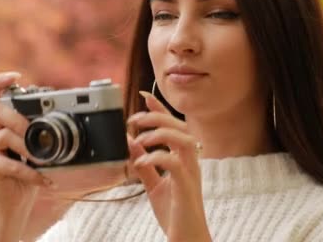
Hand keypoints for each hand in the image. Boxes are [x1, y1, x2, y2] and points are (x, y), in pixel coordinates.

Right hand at [0, 72, 51, 238]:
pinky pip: (9, 164)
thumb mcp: (36, 146)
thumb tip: (57, 116)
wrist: (15, 201)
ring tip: (43, 160)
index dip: (1, 82)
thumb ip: (38, 130)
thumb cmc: (28, 170)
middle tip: (37, 132)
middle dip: (20, 119)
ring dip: (28, 148)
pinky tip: (44, 179)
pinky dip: (30, 172)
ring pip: (4, 136)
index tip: (17, 76)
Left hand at [127, 92, 210, 241]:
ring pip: (182, 138)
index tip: (144, 95)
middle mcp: (190, 161)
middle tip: (134, 119)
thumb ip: (145, 164)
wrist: (187, 238)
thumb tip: (131, 143)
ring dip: (159, 132)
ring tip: (139, 137)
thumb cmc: (175, 213)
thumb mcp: (154, 185)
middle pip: (179, 126)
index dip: (160, 109)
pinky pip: (174, 162)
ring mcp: (190, 172)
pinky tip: (140, 161)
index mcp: (183, 158)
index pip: (173, 126)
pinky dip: (155, 156)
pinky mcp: (186, 185)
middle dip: (156, 116)